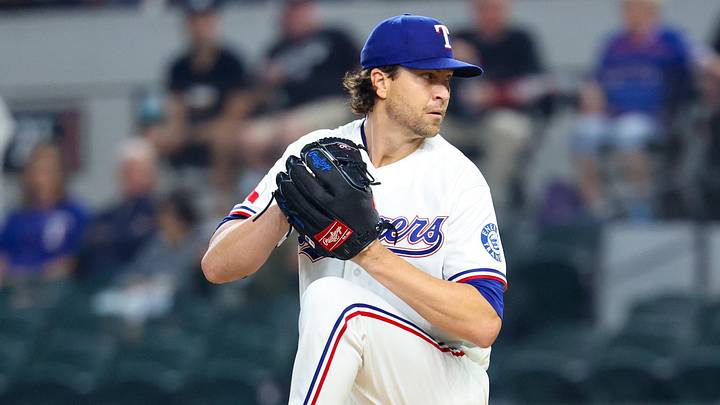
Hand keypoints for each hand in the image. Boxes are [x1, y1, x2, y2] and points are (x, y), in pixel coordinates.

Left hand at [274, 138, 390, 259]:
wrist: (362, 244)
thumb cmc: (364, 214)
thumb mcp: (365, 192)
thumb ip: (352, 175)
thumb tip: (340, 155)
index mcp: (349, 194)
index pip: (328, 172)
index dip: (316, 160)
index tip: (309, 153)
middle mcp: (336, 207)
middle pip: (310, 185)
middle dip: (298, 171)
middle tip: (292, 161)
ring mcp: (324, 221)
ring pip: (300, 200)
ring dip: (288, 186)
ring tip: (283, 175)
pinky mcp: (315, 233)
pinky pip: (297, 216)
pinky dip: (287, 203)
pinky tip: (282, 193)